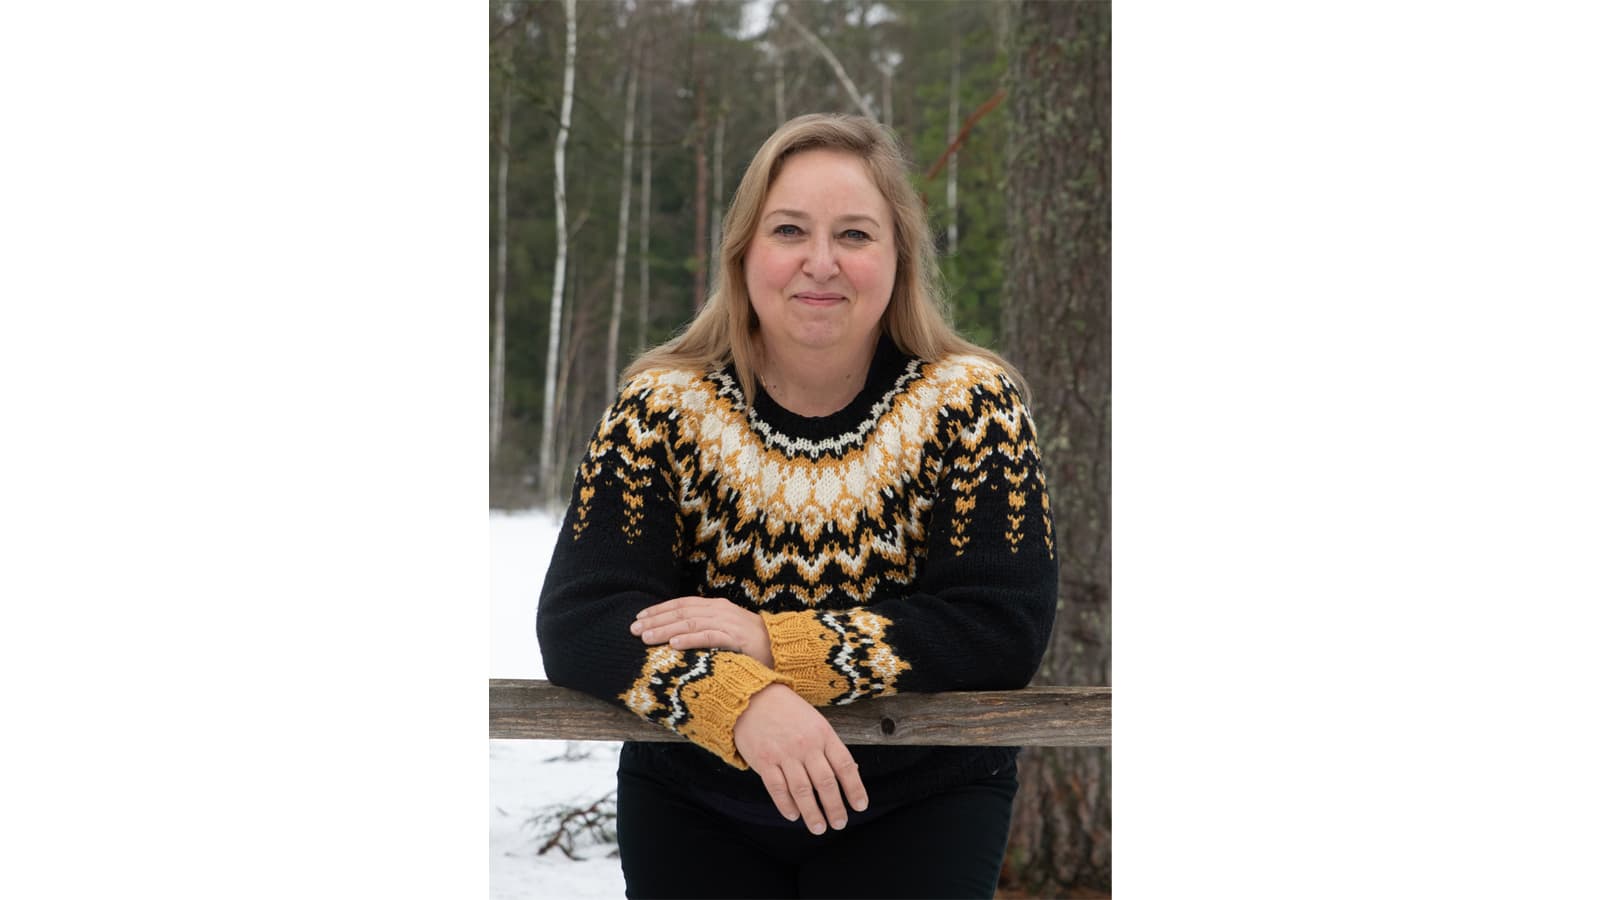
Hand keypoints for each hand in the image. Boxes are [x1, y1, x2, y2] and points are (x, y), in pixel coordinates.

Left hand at [630, 596, 774, 667]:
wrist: (783, 648)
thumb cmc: (751, 644)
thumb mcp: (725, 630)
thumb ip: (705, 628)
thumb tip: (677, 633)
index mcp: (716, 606)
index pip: (682, 604)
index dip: (659, 610)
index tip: (639, 618)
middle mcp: (719, 610)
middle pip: (681, 611)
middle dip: (655, 619)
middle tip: (633, 629)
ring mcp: (728, 623)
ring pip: (690, 622)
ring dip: (665, 629)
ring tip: (646, 637)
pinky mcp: (736, 638)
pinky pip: (709, 636)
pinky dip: (689, 638)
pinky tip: (673, 643)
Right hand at [733, 684, 868, 834]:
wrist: (753, 697)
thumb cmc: (789, 711)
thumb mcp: (816, 721)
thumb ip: (830, 747)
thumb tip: (852, 771)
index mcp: (823, 734)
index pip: (845, 766)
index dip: (855, 789)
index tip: (860, 806)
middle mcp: (806, 745)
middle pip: (825, 783)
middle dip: (835, 807)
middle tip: (840, 823)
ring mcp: (784, 754)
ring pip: (802, 791)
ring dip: (812, 813)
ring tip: (819, 828)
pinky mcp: (764, 761)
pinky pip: (778, 788)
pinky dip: (786, 805)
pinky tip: (794, 815)